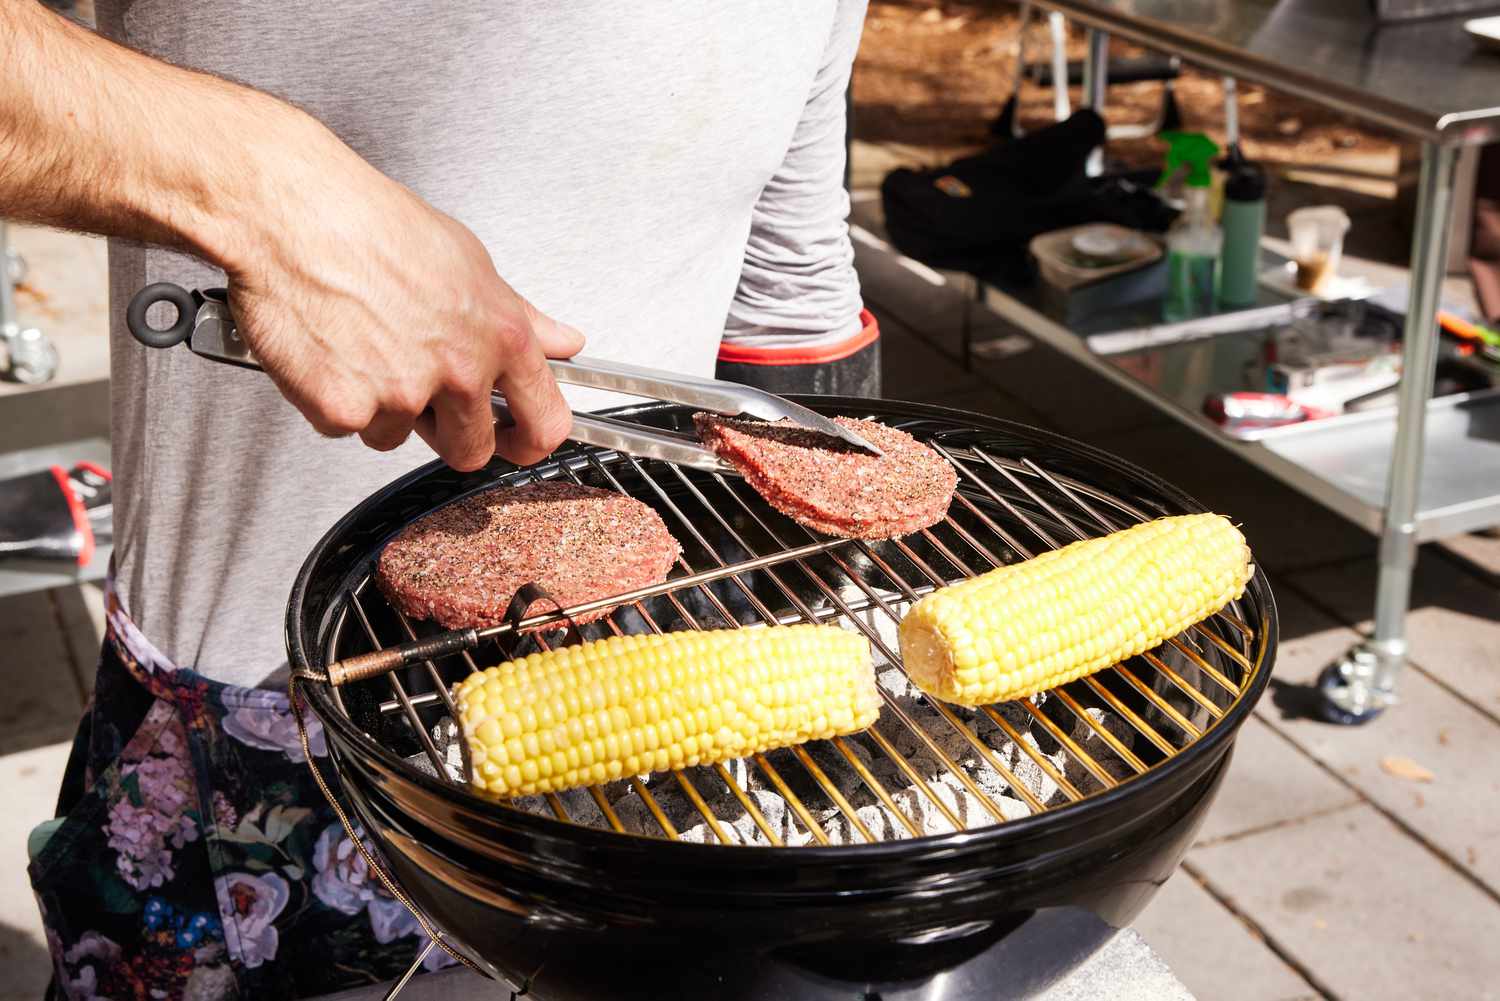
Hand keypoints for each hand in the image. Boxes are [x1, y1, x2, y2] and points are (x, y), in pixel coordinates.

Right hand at [220, 119, 582, 470]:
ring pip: (399, 436)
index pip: (546, 421)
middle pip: (472, 450)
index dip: (532, 440)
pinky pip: (347, 428)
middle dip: (450, 434)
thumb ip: (521, 315)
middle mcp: (458, 371)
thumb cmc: (372, 226)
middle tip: (421, 393)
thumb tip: (564, 341)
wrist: (293, 215)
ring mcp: (403, 396)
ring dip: (383, 409)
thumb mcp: (470, 261)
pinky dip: (334, 400)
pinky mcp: (345, 410)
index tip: (520, 440)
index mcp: (500, 337)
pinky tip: (330, 352)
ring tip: (364, 347)